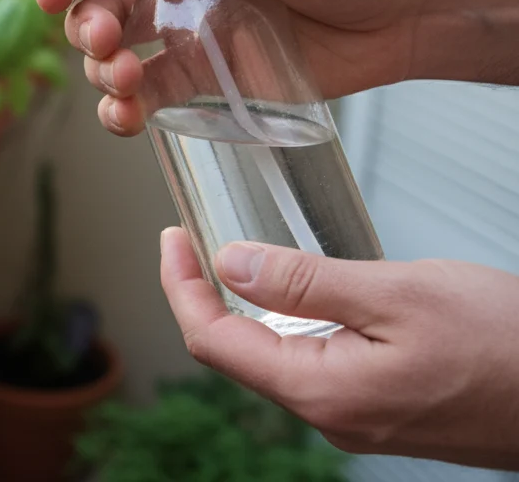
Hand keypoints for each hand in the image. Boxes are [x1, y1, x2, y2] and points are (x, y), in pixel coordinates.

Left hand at [159, 226, 518, 469]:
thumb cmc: (509, 346)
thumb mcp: (399, 293)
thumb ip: (305, 282)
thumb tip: (229, 264)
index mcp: (322, 392)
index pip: (212, 339)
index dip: (180, 285)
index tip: (172, 239)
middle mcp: (331, 416)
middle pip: (235, 353)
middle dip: (205, 294)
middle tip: (193, 239)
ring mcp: (355, 418)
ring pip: (273, 359)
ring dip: (247, 309)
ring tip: (236, 256)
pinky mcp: (380, 410)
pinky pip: (314, 367)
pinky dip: (289, 326)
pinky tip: (299, 293)